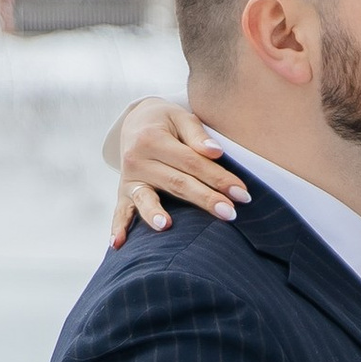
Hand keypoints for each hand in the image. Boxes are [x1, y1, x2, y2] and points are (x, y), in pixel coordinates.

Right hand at [108, 99, 248, 243]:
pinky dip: (118, 227)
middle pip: (176, 183)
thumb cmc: (166, 122)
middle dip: (205, 199)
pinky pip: (120, 212)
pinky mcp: (123, 193)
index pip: (192, 162)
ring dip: (156, 214)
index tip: (242, 193)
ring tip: (167, 225)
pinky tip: (118, 244)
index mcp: (153, 139)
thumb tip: (215, 152)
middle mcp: (137, 160)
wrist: (136, 122)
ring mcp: (129, 179)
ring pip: (148, 199)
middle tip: (230, 213)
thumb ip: (197, 134)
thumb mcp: (181, 117)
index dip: (218, 178)